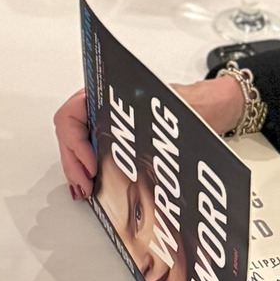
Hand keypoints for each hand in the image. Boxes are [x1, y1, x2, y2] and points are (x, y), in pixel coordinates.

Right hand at [54, 75, 243, 197]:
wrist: (210, 108)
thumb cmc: (192, 107)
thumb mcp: (171, 115)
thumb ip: (153, 129)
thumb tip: (138, 147)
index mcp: (110, 92)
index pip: (71, 115)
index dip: (76, 144)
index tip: (92, 167)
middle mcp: (103, 103)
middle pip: (69, 131)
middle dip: (73, 161)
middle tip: (84, 186)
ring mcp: (105, 118)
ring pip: (74, 140)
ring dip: (75, 165)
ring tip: (84, 188)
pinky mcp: (112, 134)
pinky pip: (86, 147)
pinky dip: (83, 165)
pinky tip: (88, 181)